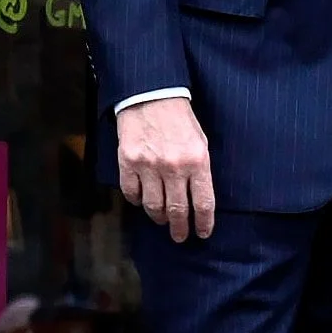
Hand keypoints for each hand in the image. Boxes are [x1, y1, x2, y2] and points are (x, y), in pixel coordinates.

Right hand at [117, 96, 215, 241]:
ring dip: (158, 217)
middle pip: (177, 210)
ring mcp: (149, 166)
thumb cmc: (180, 120)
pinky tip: (142, 201)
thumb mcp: (201, 142)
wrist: (151, 96)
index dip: (203, 223)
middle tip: (180, 236)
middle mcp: (174, 167)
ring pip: (153, 206)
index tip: (202, 233)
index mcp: (197, 161)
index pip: (203, 203)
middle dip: (179, 228)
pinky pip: (132, 193)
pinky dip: (137, 201)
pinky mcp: (128, 163)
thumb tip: (198, 200)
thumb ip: (200, 170)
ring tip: (162, 219)